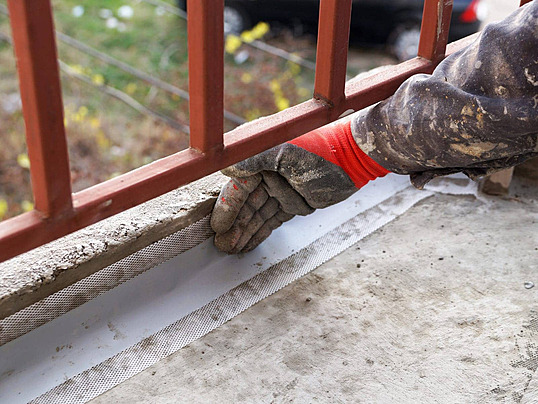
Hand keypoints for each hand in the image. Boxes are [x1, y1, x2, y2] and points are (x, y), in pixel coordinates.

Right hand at [210, 122, 389, 252]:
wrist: (354, 159)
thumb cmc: (320, 150)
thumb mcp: (284, 152)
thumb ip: (253, 159)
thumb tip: (225, 169)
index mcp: (260, 157)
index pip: (238, 187)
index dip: (228, 208)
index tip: (218, 228)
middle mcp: (266, 172)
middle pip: (246, 204)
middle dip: (235, 226)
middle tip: (223, 246)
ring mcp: (280, 188)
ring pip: (258, 214)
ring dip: (246, 232)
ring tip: (233, 250)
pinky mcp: (294, 202)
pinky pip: (273, 219)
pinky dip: (262, 231)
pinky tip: (249, 244)